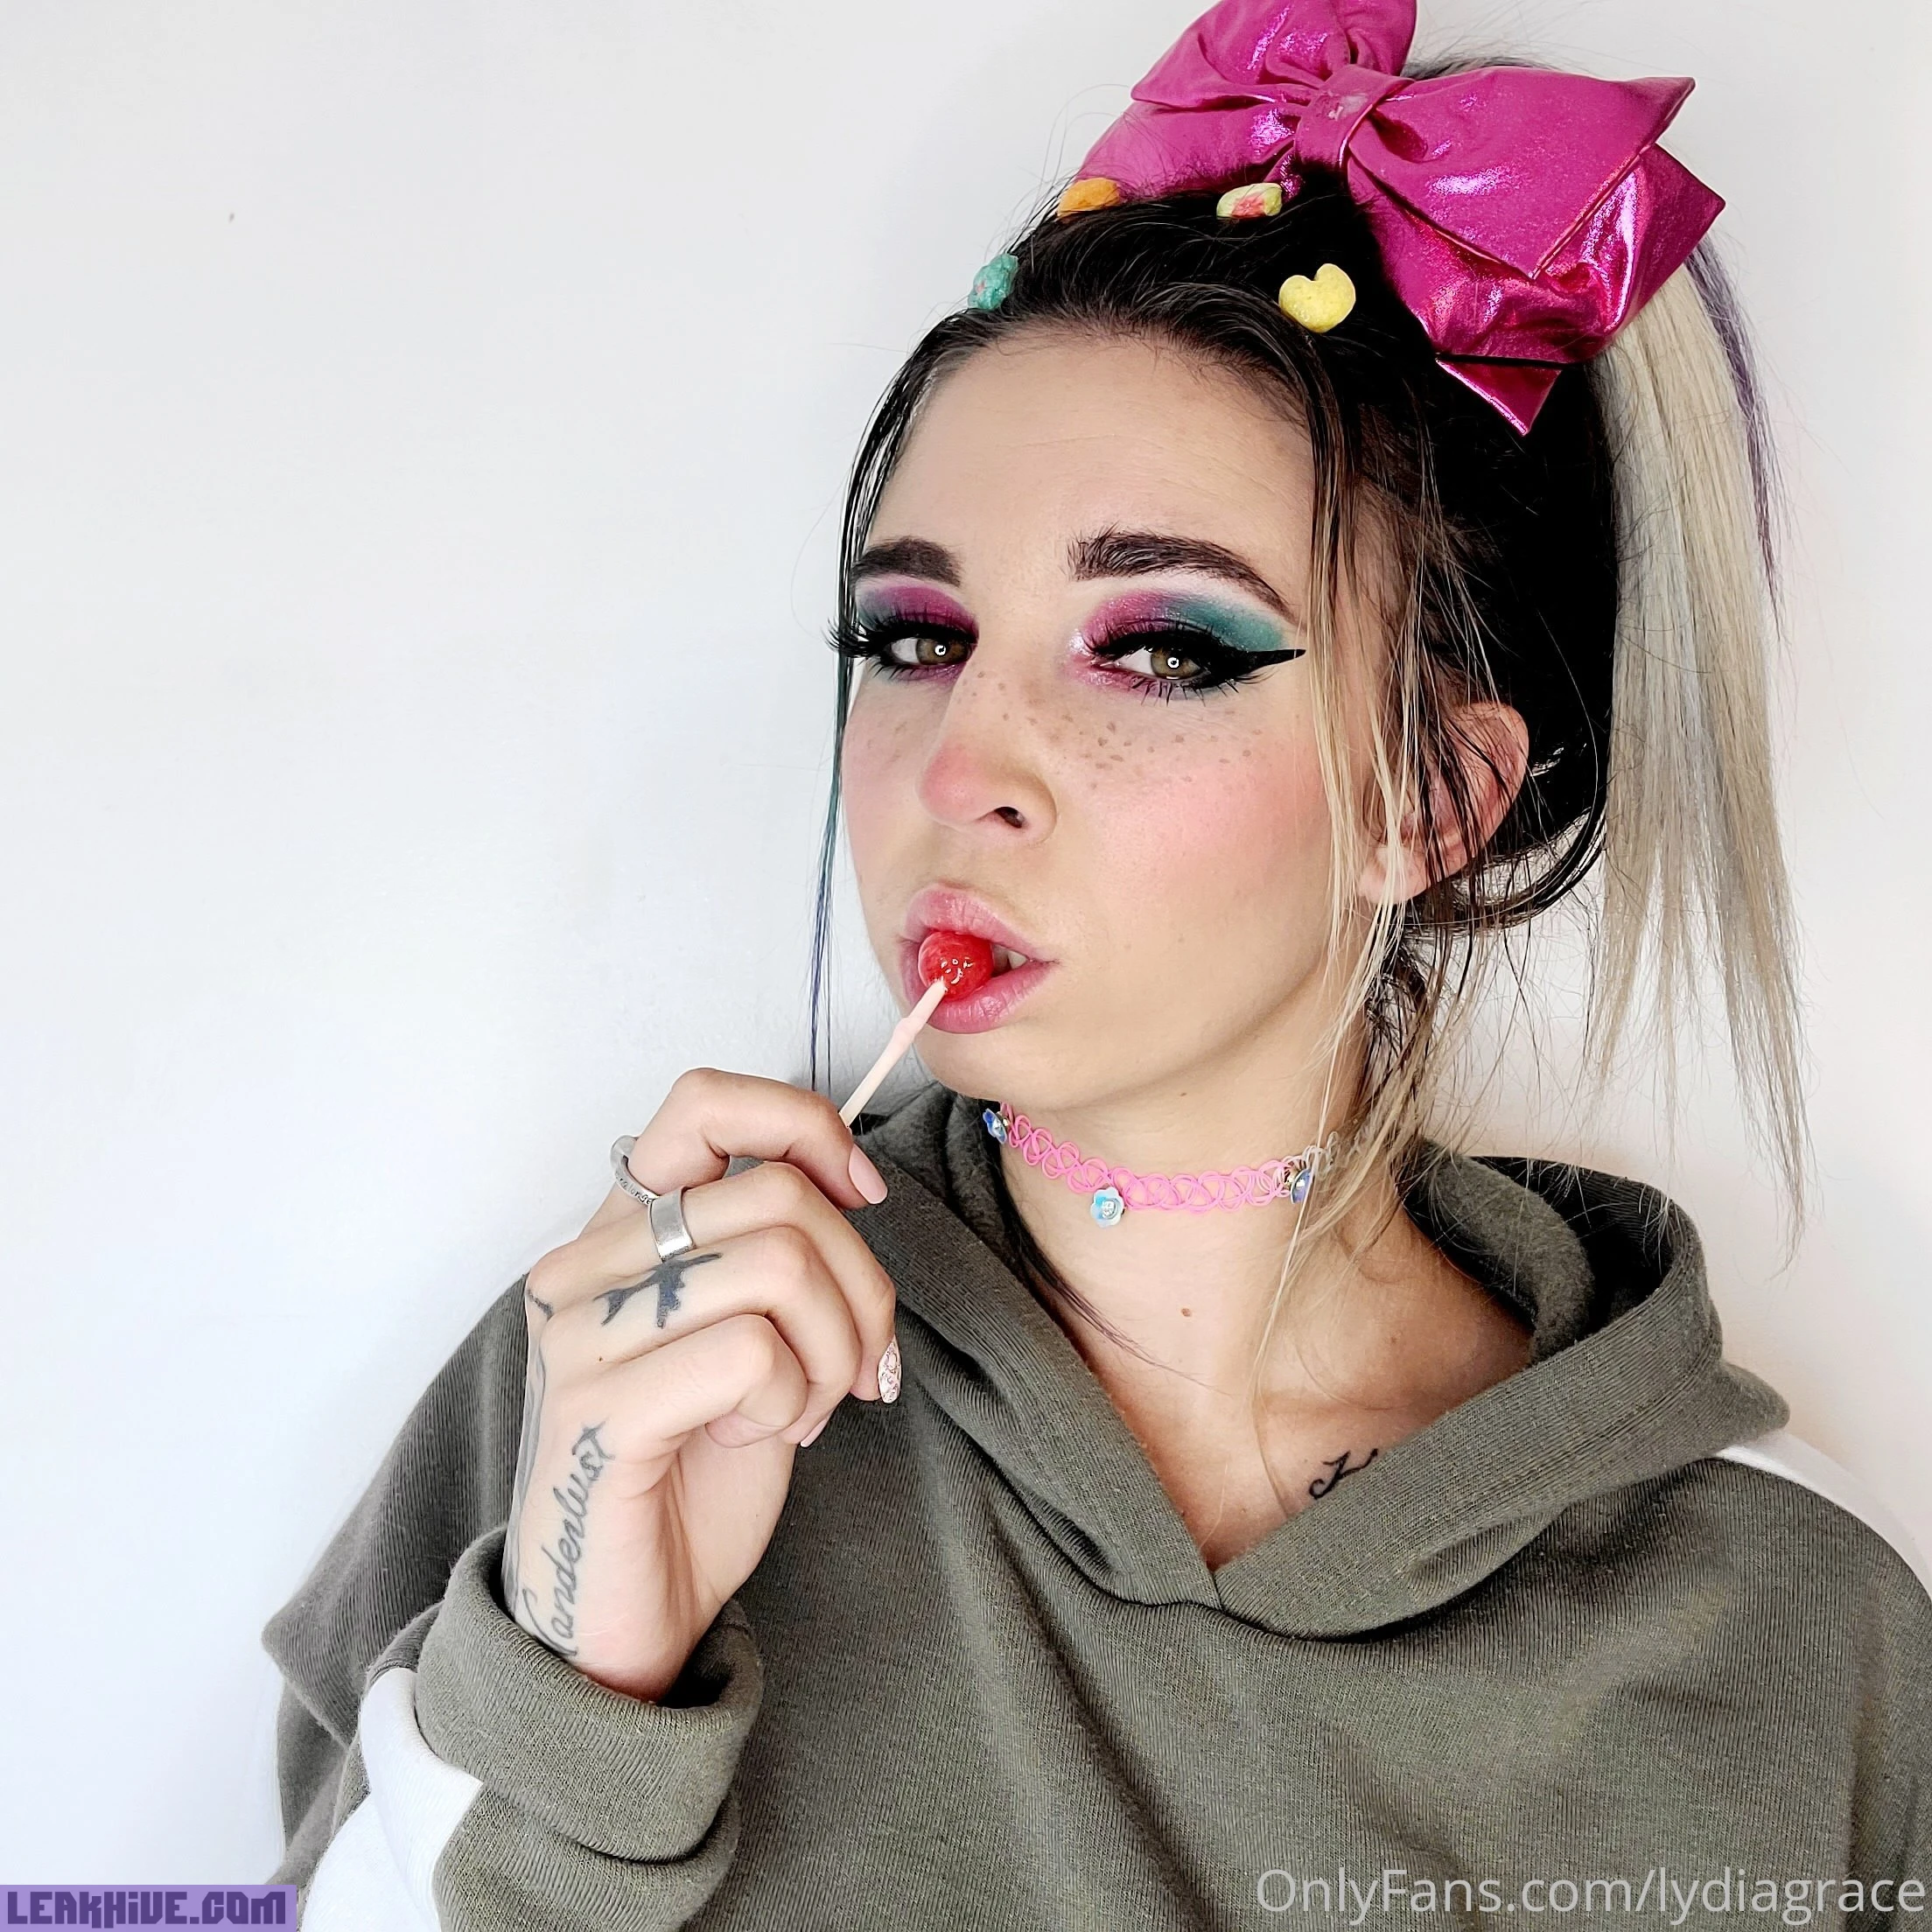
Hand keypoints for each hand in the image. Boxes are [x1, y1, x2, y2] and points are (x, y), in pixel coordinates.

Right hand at [500, 1069, 897, 1700]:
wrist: (622, 1620)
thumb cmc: (695, 1473)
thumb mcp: (751, 1336)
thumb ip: (773, 1252)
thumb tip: (850, 1182)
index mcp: (621, 1233)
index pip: (705, 1102)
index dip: (806, 1125)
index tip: (861, 1194)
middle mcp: (584, 1265)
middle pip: (777, 1193)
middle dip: (862, 1284)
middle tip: (857, 1366)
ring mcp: (579, 1336)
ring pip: (777, 1264)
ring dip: (836, 1348)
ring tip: (806, 1407)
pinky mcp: (598, 1412)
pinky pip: (751, 1351)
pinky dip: (794, 1397)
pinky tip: (764, 1435)